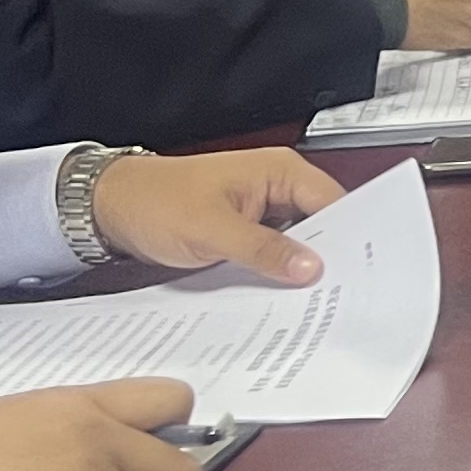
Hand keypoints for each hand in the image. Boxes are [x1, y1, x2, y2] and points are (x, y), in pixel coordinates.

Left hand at [89, 148, 341, 281]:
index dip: (352, 239)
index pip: (336, 204)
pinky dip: (280, 273)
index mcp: (279, 171)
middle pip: (325, 226)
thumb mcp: (210, 228)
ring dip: (303, 269)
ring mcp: (264, 212)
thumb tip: (310, 267)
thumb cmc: (153, 201)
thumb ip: (263, 249)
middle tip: (339, 294)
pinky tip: (284, 295)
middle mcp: (277, 188)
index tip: (359, 273)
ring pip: (301, 244)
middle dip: (330, 258)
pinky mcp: (249, 233)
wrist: (111, 208)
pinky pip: (277, 254)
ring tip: (314, 299)